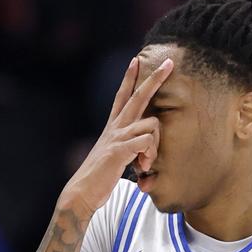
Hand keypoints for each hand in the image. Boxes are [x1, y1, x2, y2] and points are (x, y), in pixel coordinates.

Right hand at [58, 56, 173, 217]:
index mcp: (114, 127)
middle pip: (137, 96)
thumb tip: (144, 149)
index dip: (129, 78)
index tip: (136, 59)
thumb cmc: (100, 178)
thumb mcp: (117, 157)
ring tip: (144, 165)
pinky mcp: (119, 150)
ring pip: (151, 124)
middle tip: (170, 63)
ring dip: (154, 146)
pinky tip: (142, 168)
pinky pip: (145, 142)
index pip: (122, 96)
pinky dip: (149, 155)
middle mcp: (115, 127)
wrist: (82, 192)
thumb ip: (130, 149)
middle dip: (155, 79)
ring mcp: (117, 137)